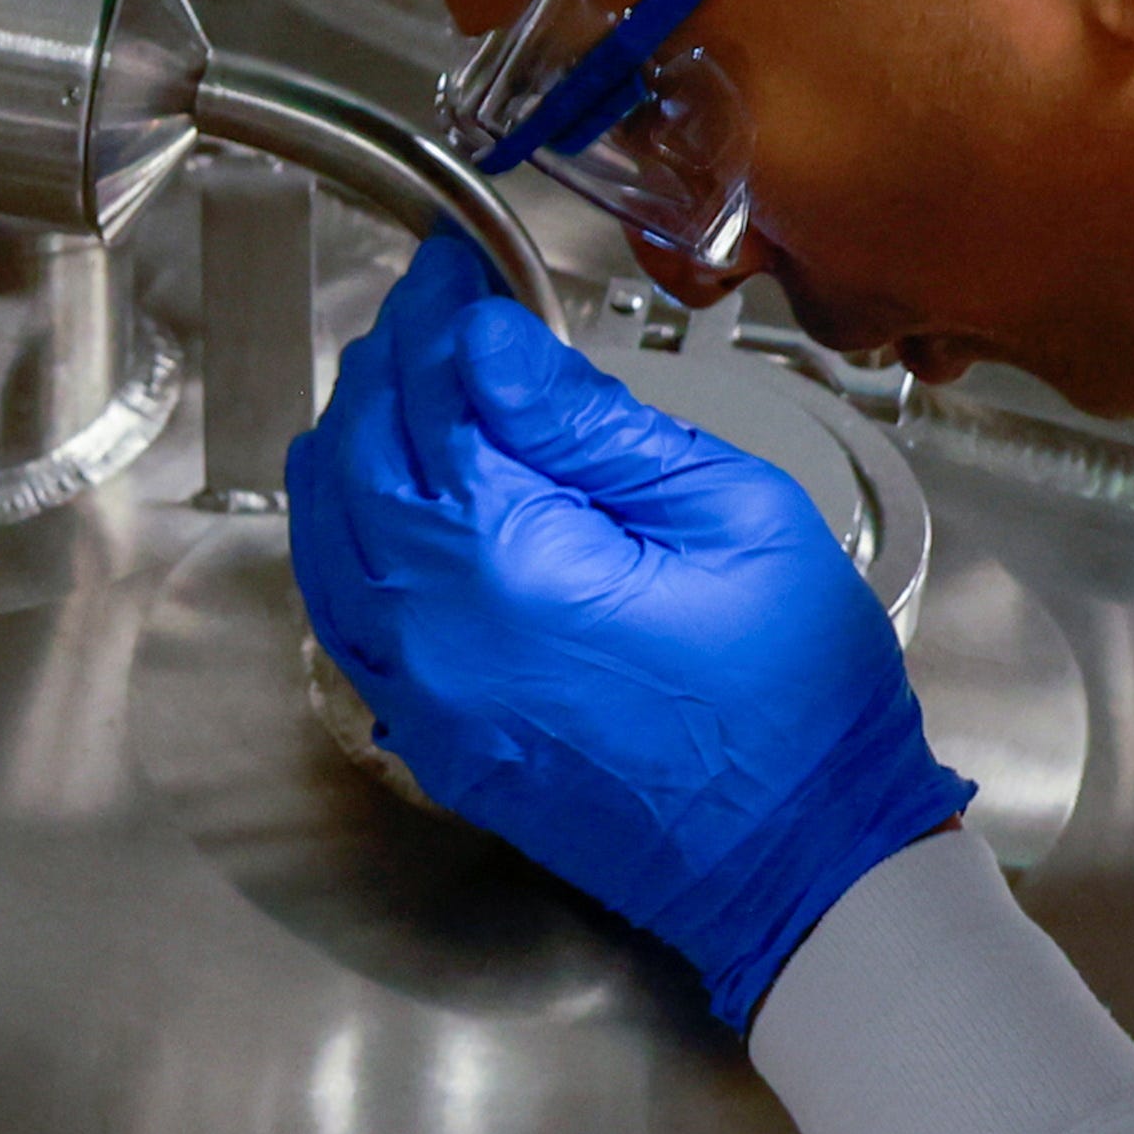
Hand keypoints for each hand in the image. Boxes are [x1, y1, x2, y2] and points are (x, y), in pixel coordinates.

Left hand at [282, 240, 972, 1020]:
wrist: (803, 863)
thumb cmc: (797, 699)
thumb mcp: (728, 514)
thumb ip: (590, 423)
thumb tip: (488, 344)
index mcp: (505, 564)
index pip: (429, 399)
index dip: (440, 317)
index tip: (460, 270)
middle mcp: (431, 635)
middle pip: (357, 458)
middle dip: (390, 368)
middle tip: (438, 314)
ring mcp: (419, 697)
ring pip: (330, 534)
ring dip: (357, 442)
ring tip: (413, 383)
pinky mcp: (432, 737)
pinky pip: (346, 612)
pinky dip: (349, 533)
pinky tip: (388, 494)